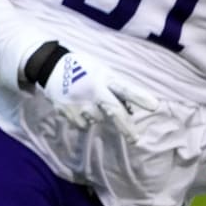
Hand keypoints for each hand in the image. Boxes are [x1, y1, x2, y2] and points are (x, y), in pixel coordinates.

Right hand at [40, 50, 157, 142]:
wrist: (51, 66)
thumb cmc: (83, 69)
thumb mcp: (102, 72)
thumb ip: (115, 90)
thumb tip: (130, 112)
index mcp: (104, 78)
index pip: (124, 88)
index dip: (139, 97)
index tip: (154, 106)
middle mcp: (93, 91)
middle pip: (113, 111)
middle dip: (126, 126)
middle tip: (135, 139)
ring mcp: (79, 102)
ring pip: (97, 119)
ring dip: (98, 116)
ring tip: (89, 103)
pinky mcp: (67, 111)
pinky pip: (82, 124)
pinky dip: (84, 119)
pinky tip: (78, 107)